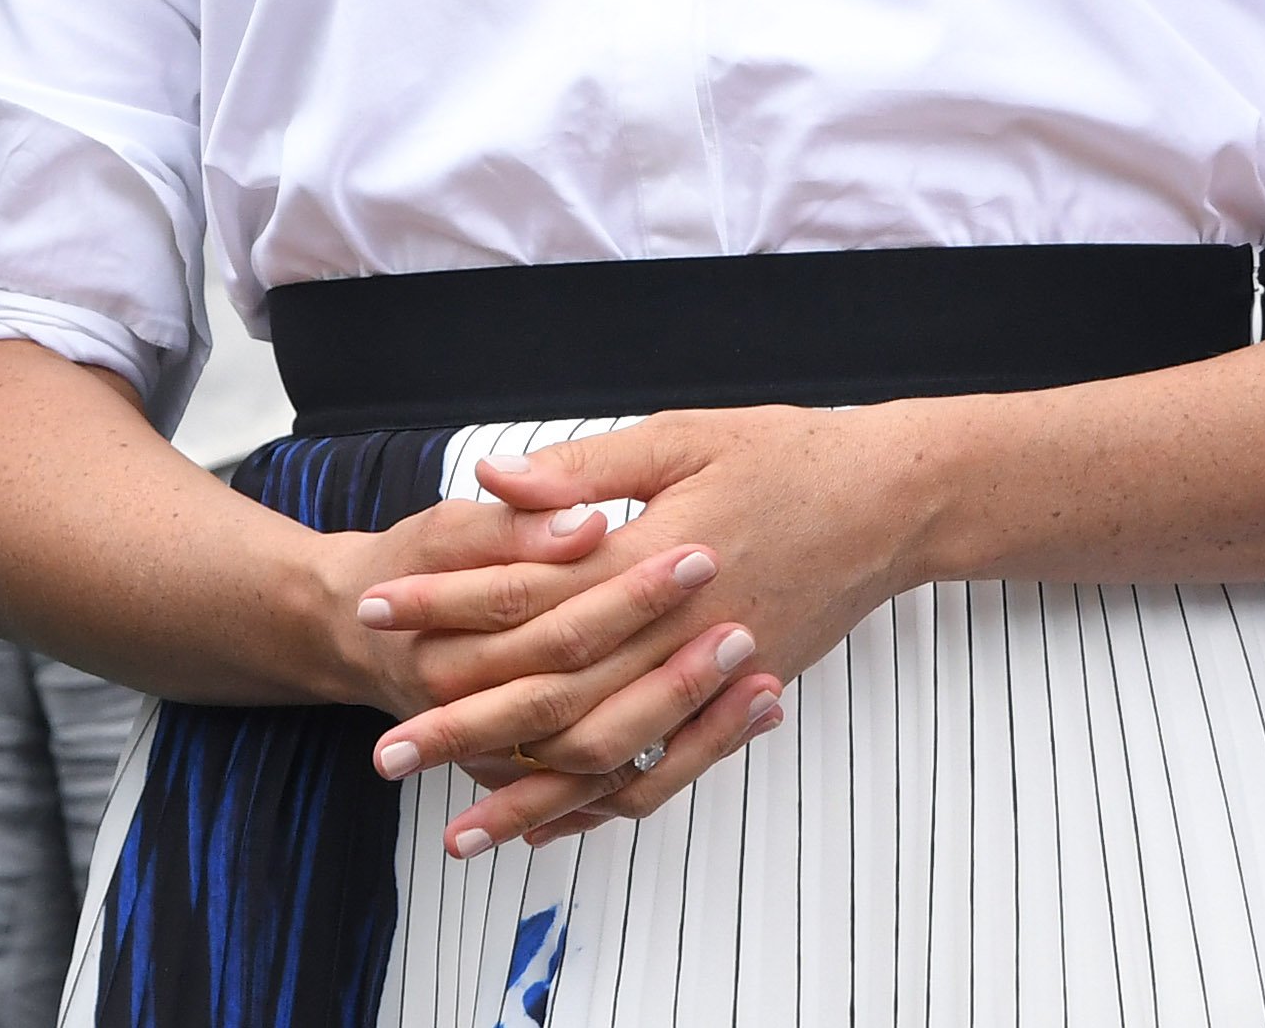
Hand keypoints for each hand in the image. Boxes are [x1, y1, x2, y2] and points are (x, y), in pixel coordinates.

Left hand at [358, 409, 927, 853]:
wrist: (892, 499)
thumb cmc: (785, 454)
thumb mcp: (679, 438)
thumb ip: (583, 469)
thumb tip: (492, 478)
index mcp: (649, 556)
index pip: (523, 593)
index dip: (443, 605)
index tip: (372, 613)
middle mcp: (674, 631)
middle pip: (552, 695)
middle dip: (463, 727)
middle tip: (387, 754)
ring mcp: (709, 675)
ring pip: (604, 754)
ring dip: (526, 792)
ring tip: (455, 826)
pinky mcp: (737, 700)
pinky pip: (665, 773)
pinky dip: (606, 805)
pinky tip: (552, 825)